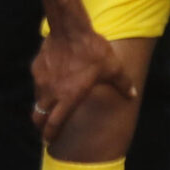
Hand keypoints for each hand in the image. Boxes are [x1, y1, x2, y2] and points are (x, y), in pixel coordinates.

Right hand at [30, 22, 131, 143]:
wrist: (70, 28)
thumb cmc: (92, 50)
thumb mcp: (113, 67)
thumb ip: (123, 84)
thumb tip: (132, 95)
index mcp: (68, 98)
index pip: (54, 123)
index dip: (50, 134)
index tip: (48, 141)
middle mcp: (51, 92)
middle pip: (38, 116)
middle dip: (40, 125)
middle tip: (45, 129)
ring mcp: (42, 80)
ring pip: (38, 99)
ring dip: (43, 105)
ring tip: (50, 105)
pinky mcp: (36, 67)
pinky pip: (38, 82)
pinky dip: (43, 86)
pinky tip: (51, 80)